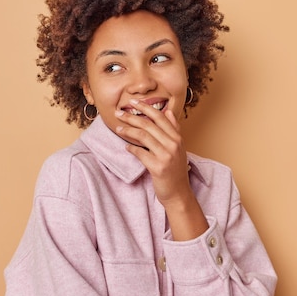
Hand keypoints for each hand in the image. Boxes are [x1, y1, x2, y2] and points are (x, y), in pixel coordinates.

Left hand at [114, 99, 208, 239]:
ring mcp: (166, 156)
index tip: (133, 102)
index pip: (160, 117)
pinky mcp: (158, 167)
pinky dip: (131, 149)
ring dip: (128, 131)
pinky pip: (140, 153)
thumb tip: (168, 111)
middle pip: (148, 124)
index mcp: (177, 138)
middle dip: (131, 117)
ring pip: (143, 136)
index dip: (146, 107)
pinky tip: (126, 147)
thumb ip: (173, 129)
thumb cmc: (175, 170)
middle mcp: (173, 144)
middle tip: (118, 113)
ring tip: (118, 129)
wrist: (178, 193)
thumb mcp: (178, 148)